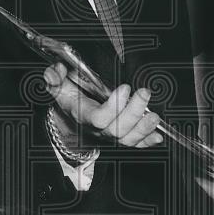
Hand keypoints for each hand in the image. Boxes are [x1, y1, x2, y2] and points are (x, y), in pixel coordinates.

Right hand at [43, 62, 162, 147]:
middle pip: (117, 129)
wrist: (73, 118)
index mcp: (84, 116)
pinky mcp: (123, 138)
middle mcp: (100, 130)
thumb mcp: (58, 87)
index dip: (113, 106)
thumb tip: (58, 69)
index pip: (99, 117)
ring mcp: (112, 136)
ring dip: (144, 129)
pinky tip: (158, 136)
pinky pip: (137, 144)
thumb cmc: (70, 99)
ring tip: (154, 116)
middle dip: (133, 112)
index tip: (124, 88)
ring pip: (129, 139)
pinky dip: (148, 141)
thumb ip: (54, 77)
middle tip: (144, 93)